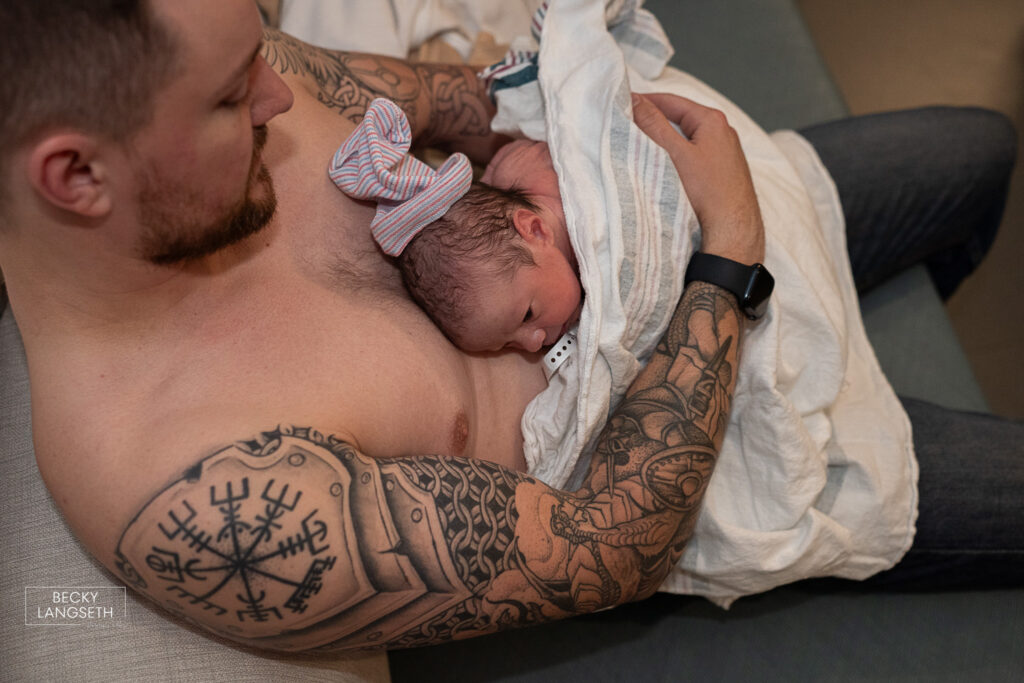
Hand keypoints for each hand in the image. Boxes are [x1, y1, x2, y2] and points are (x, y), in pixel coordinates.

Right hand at [631, 93, 764, 263]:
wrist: (733, 232)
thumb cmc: (708, 193)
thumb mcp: (674, 153)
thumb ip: (653, 123)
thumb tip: (635, 100)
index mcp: (712, 120)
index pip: (670, 101)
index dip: (644, 102)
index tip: (622, 107)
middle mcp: (723, 133)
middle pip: (679, 120)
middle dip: (653, 124)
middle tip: (628, 129)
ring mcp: (724, 154)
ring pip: (686, 140)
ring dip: (665, 143)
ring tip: (642, 150)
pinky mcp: (722, 173)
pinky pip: (694, 158)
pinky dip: (677, 159)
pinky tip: (665, 171)